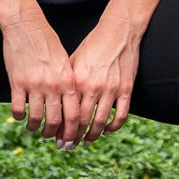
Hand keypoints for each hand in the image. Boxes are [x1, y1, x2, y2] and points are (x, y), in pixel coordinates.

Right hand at [1, 11, 77, 142]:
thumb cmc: (48, 43)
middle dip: (54, 135)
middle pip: (56, 121)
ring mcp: (35, 85)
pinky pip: (18, 108)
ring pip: (36, 118)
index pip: (74, 115)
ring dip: (35, 128)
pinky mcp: (17, 82)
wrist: (27, 25)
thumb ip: (68, 84)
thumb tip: (69, 107)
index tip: (70, 140)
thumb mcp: (65, 63)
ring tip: (33, 128)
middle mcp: (53, 85)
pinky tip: (20, 116)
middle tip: (51, 138)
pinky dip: (19, 116)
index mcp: (68, 81)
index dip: (73, 132)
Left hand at [65, 20, 140, 148]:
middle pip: (82, 121)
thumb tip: (52, 100)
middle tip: (67, 147)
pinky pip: (121, 115)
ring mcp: (111, 89)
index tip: (56, 139)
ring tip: (85, 142)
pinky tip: (106, 131)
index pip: (67, 113)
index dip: (61, 129)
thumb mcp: (73, 61)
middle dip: (73, 137)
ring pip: (100, 122)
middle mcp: (93, 87)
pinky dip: (113, 126)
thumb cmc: (92, 45)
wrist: (118, 31)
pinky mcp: (126, 89)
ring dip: (92, 136)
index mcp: (77, 81)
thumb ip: (65, 81)